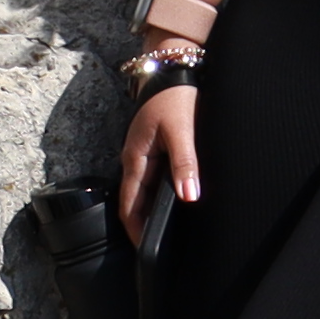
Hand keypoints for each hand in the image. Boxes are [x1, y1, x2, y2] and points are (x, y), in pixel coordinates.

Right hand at [116, 69, 201, 242]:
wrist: (173, 68)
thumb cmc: (175, 97)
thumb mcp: (182, 131)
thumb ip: (185, 164)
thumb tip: (188, 197)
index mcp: (136, 158)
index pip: (130, 203)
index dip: (136, 229)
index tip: (145, 251)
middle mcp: (135, 159)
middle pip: (135, 200)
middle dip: (143, 225)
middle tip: (158, 249)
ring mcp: (143, 154)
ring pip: (144, 191)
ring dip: (151, 211)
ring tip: (165, 233)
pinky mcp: (154, 148)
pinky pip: (152, 179)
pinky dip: (159, 196)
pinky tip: (172, 202)